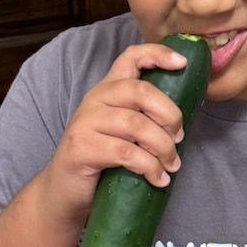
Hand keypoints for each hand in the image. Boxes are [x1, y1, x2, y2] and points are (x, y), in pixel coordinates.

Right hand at [43, 42, 187, 225]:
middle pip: (141, 91)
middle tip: (179, 138)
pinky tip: (158, 179)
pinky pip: (126, 152)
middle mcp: (95, 99)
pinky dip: (150, 167)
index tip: (182, 63)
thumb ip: (143, 117)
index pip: (131, 57)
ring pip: (137, 125)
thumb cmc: (101, 161)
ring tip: (171, 165)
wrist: (64, 192)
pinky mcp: (82, 147)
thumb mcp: (122, 132)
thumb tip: (182, 122)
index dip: (158, 54)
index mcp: (108, 89)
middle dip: (169, 115)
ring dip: (163, 147)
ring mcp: (86, 122)